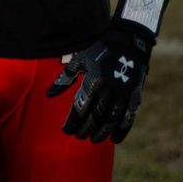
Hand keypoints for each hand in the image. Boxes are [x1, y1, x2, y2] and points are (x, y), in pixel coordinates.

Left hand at [45, 20, 152, 143]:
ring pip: (111, 120)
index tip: (66, 130)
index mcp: (93, 81)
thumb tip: (48, 95)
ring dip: (102, 132)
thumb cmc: (98, 50)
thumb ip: (65, 79)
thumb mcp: (80, 61)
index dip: (72, 122)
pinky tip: (115, 139)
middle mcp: (108, 90)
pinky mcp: (134, 96)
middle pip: (95, 116)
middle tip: (79, 136)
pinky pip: (128, 118)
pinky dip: (122, 130)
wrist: (126, 42)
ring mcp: (123, 94)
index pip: (80, 108)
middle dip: (86, 128)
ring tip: (94, 139)